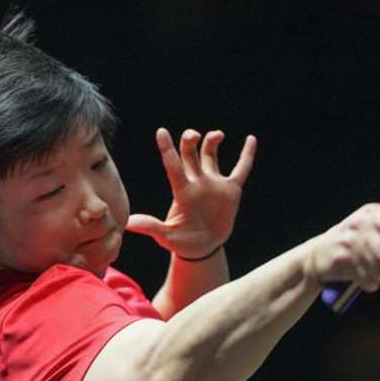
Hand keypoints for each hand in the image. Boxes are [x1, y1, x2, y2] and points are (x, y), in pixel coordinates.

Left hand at [127, 128, 256, 258]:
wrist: (202, 248)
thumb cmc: (182, 241)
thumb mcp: (166, 236)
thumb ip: (150, 227)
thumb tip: (128, 223)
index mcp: (182, 191)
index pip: (173, 165)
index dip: (167, 149)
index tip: (161, 132)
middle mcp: (197, 182)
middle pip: (191, 153)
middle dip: (190, 140)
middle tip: (193, 136)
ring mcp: (214, 184)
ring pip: (211, 155)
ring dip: (212, 141)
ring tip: (217, 135)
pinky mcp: (230, 190)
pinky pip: (241, 169)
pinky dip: (246, 155)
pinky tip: (251, 139)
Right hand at [306, 203, 379, 291]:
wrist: (318, 253)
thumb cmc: (353, 239)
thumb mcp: (370, 226)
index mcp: (371, 212)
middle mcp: (359, 223)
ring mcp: (348, 241)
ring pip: (379, 268)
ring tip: (375, 271)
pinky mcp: (342, 260)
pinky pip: (367, 278)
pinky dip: (370, 283)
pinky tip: (365, 277)